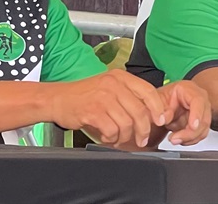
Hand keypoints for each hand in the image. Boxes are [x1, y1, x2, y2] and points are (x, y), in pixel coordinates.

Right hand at [48, 69, 167, 147]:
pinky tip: (106, 136)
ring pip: (127, 123)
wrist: (57, 98)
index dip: (157, 108)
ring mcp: (103, 97)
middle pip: (140, 111)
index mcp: (121, 77)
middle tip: (141, 139)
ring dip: (124, 136)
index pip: (148, 91)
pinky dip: (111, 137)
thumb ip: (128, 95)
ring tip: (117, 137)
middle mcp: (114, 84)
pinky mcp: (93, 111)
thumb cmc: (84, 95)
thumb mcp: (109, 87)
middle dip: (143, 130)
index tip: (160, 120)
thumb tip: (150, 112)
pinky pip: (111, 130)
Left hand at [150, 80, 211, 147]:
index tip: (192, 126)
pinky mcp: (201, 122)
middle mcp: (199, 99)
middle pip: (203, 117)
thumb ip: (161, 110)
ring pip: (203, 128)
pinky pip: (200, 134)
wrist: (163, 106)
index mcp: (188, 89)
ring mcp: (202, 111)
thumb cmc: (162, 100)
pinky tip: (179, 138)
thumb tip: (164, 118)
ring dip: (189, 138)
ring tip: (174, 139)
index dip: (197, 114)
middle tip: (175, 139)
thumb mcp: (157, 101)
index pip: (198, 100)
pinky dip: (190, 140)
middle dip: (190, 132)